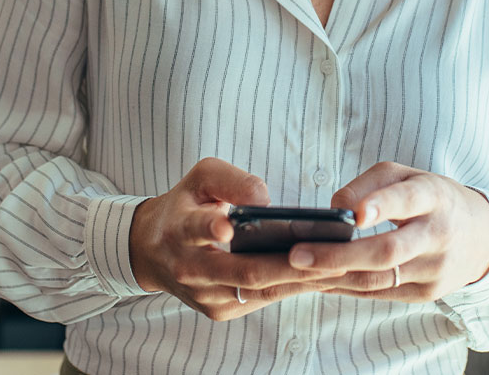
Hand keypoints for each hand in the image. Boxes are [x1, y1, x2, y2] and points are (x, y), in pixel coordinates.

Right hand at [128, 158, 342, 320]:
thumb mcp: (199, 178)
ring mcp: (205, 295)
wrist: (151, 250)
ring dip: (298, 280)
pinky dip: (292, 287)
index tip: (227, 228)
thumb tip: (264, 200)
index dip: (211, 229)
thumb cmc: (185, 206)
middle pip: (242, 270)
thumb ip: (230, 180)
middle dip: (284, 265)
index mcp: (180, 228)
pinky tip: (323, 276)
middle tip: (326, 257)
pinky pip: (262, 299)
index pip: (195, 229)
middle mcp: (190, 268)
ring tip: (337, 266)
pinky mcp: (220, 310)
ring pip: (258, 290)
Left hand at [289, 162, 488, 301]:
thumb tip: (334, 208)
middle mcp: (438, 235)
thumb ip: (370, 184)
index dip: (381, 206)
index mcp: (434, 196)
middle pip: (387, 251)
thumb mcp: (408, 175)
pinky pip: (380, 293)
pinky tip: (318, 281)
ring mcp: (435, 270)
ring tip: (297, 270)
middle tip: (297, 254)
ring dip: (335, 277)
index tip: (353, 215)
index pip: (408, 200)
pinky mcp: (427, 294)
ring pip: (379, 279)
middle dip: (339, 255)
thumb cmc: (433, 198)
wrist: (482, 237)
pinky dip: (347, 288)